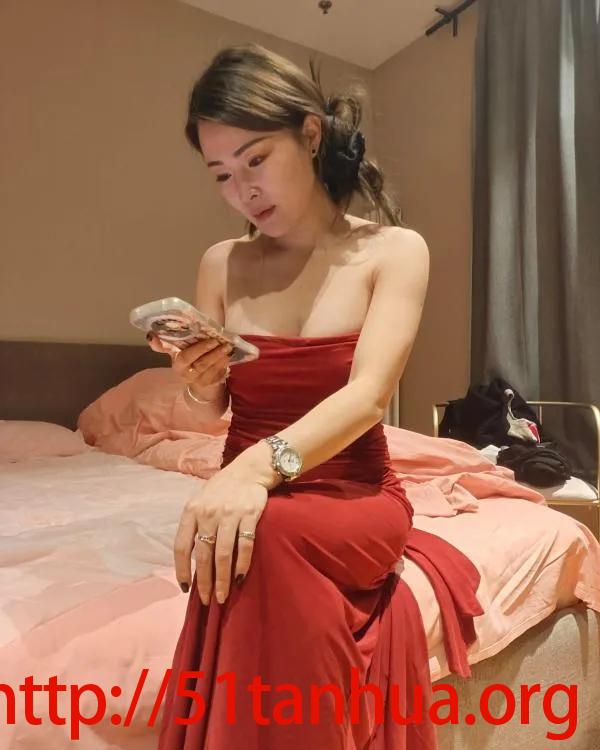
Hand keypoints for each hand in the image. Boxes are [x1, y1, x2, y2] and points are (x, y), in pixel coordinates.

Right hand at [147, 332, 231, 387]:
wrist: (198, 385)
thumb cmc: (189, 362)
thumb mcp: (178, 352)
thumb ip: (166, 344)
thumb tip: (150, 336)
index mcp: (177, 363)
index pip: (185, 357)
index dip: (197, 349)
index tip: (211, 340)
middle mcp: (186, 374)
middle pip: (200, 363)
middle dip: (211, 352)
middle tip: (221, 341)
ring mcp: (198, 381)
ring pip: (210, 369)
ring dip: (220, 358)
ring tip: (228, 347)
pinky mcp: (209, 385)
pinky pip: (217, 375)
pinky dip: (223, 365)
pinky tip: (228, 357)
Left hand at [174, 469, 268, 604]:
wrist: (249, 470)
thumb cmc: (221, 490)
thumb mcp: (200, 501)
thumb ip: (194, 525)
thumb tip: (190, 561)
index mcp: (191, 511)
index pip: (181, 546)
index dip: (182, 569)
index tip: (185, 588)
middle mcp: (208, 513)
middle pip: (203, 554)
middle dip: (204, 581)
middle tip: (207, 600)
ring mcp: (229, 514)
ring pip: (223, 554)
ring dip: (222, 578)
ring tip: (222, 595)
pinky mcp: (249, 514)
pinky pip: (245, 545)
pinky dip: (242, 564)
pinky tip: (239, 577)